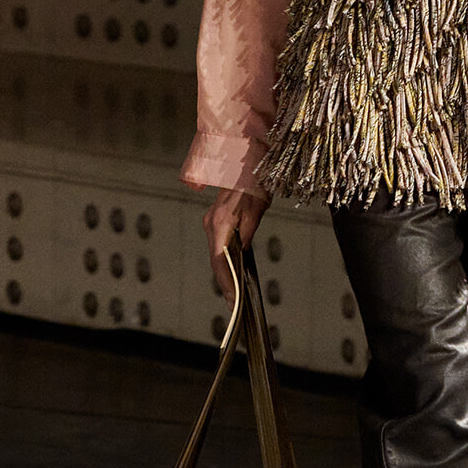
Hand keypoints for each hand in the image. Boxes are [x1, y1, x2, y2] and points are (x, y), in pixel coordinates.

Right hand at [203, 187, 268, 304]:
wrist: (244, 163)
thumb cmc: (252, 184)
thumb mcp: (256, 210)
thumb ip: (248, 233)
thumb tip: (243, 252)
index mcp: (220, 223)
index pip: (218, 260)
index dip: (225, 281)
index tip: (232, 297)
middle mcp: (211, 224)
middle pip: (215, 261)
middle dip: (225, 284)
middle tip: (234, 304)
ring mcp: (212, 223)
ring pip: (216, 255)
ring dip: (224, 275)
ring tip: (234, 295)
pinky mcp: (216, 222)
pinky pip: (219, 247)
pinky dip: (225, 262)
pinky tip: (234, 274)